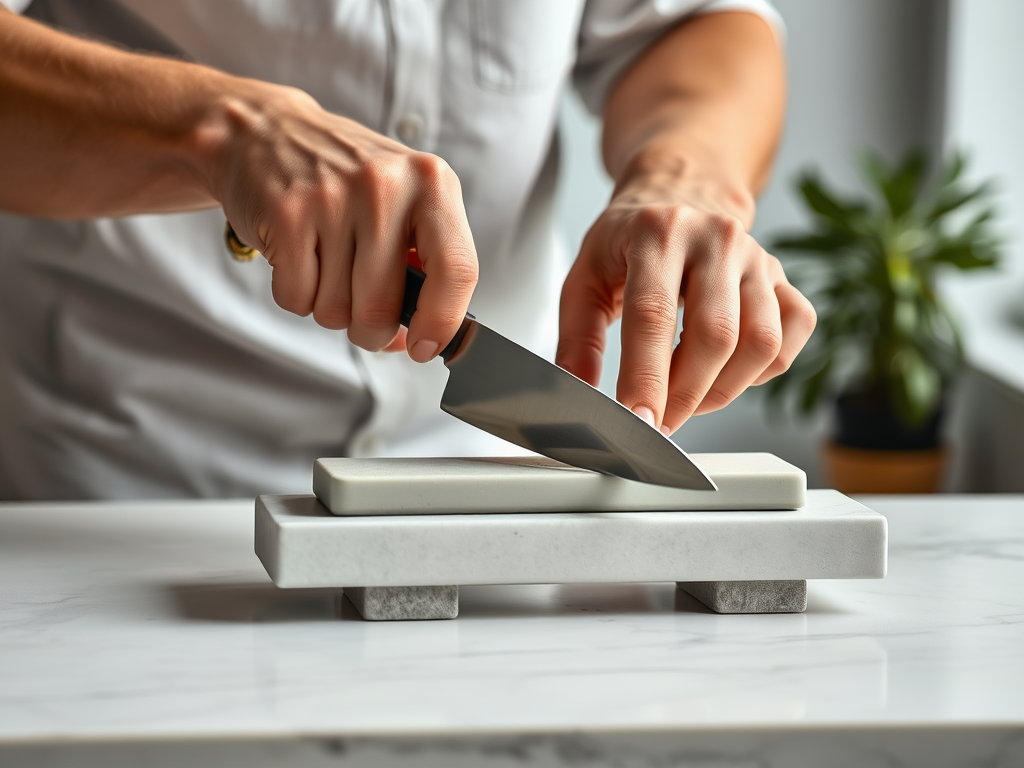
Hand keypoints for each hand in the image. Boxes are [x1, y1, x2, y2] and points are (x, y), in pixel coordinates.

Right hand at [212, 85, 477, 361]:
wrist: (266, 132)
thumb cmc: (346, 182)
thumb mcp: (403, 204)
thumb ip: (423, 267)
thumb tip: (416, 339)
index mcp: (432, 184)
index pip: (457, 269)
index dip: (441, 323)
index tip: (424, 348)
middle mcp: (387, 186)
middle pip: (384, 308)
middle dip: (369, 329)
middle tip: (360, 310)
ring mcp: (334, 198)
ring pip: (336, 311)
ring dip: (328, 307)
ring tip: (325, 263)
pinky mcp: (286, 214)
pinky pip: (297, 299)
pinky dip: (296, 294)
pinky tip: (299, 256)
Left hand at [556, 171, 815, 434]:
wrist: (680, 194)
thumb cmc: (630, 242)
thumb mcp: (585, 276)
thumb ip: (577, 338)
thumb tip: (579, 391)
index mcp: (658, 233)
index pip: (654, 314)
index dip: (647, 376)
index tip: (640, 420)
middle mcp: (715, 239)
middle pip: (715, 335)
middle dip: (685, 395)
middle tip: (659, 421)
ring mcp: (757, 258)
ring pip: (760, 343)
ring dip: (723, 390)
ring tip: (687, 397)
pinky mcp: (783, 278)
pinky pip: (790, 338)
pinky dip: (761, 371)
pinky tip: (726, 371)